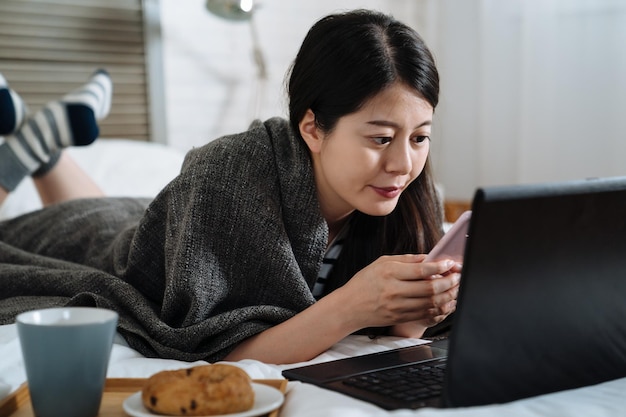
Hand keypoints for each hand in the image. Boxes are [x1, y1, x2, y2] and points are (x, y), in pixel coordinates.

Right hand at [334, 254, 460, 331]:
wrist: (350, 307)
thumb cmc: (364, 282)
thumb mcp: (381, 262)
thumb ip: (406, 259)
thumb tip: (428, 258)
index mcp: (390, 272)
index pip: (422, 270)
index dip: (440, 266)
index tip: (450, 262)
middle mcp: (394, 290)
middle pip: (430, 288)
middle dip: (449, 282)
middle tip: (457, 276)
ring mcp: (398, 307)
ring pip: (431, 303)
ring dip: (448, 296)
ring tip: (455, 288)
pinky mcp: (400, 318)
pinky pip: (425, 314)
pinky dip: (439, 308)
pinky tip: (445, 302)